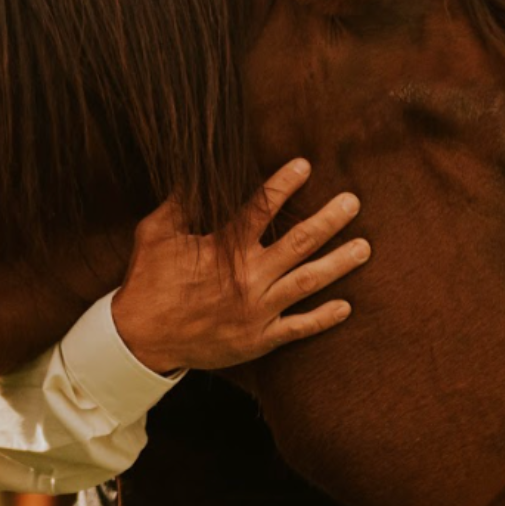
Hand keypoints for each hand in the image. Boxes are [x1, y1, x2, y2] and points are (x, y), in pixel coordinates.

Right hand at [111, 159, 367, 373]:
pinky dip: (324, 318)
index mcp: (225, 249)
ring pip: (308, 282)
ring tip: (364, 248)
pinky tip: (346, 306)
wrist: (140, 339)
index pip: (261, 209)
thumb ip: (180, 202)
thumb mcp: (156, 234)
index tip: (305, 165)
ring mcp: (257, 310)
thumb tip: (195, 169)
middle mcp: (248, 277)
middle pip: (299, 243)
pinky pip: (299, 328)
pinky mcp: (259, 339)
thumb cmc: (148, 281)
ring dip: (339, 263)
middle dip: (330, 220)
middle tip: (353, 202)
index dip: (284, 184)